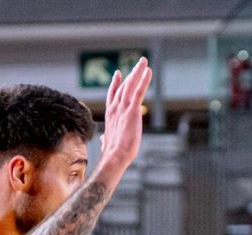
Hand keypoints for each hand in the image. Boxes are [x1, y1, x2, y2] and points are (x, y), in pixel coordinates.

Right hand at [97, 57, 151, 177]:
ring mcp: (123, 108)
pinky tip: (148, 71)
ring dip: (137, 72)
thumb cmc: (112, 154)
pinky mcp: (132, 110)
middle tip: (138, 63)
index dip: (116, 83)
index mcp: (110, 115)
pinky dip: (143, 80)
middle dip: (131, 74)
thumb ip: (105, 139)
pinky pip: (139, 91)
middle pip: (123, 86)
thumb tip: (103, 141)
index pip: (112, 95)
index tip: (118, 73)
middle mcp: (115, 108)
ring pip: (130, 85)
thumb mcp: (107, 143)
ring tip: (143, 62)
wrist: (115, 156)